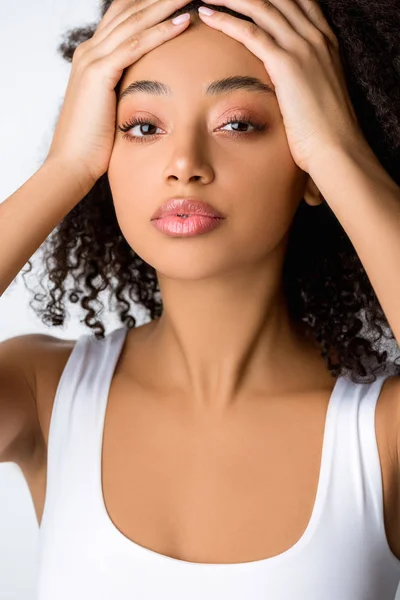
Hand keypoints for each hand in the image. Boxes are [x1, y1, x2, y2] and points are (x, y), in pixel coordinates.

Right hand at [46, 0, 191, 185]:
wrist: (72, 164)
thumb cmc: (94, 145)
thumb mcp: (111, 109)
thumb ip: (124, 92)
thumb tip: (149, 94)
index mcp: (92, 56)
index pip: (124, 15)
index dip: (151, 3)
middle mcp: (90, 50)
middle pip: (130, 8)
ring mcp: (92, 59)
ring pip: (135, 20)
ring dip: (166, 4)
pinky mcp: (98, 74)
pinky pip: (135, 45)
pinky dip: (161, 31)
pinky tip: (184, 21)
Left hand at [197, 0, 364, 173]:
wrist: (337, 148)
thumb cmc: (325, 132)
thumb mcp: (318, 94)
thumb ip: (303, 79)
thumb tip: (286, 85)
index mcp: (325, 41)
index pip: (297, 0)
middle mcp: (315, 37)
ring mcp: (302, 47)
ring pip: (261, 6)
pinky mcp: (286, 64)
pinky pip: (251, 33)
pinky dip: (226, 20)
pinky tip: (208, 15)